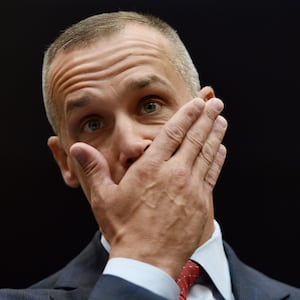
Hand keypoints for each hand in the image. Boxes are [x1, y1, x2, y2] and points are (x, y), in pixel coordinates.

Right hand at [70, 97, 226, 277]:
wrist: (147, 260)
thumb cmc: (124, 228)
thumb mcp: (103, 198)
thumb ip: (94, 169)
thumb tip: (77, 148)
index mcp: (150, 168)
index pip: (172, 133)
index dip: (186, 115)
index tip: (197, 102)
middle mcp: (174, 174)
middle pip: (194, 139)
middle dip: (206, 118)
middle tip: (216, 102)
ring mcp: (191, 188)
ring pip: (206, 154)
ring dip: (215, 135)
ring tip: (222, 120)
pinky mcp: (202, 203)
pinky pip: (212, 175)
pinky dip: (218, 159)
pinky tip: (221, 149)